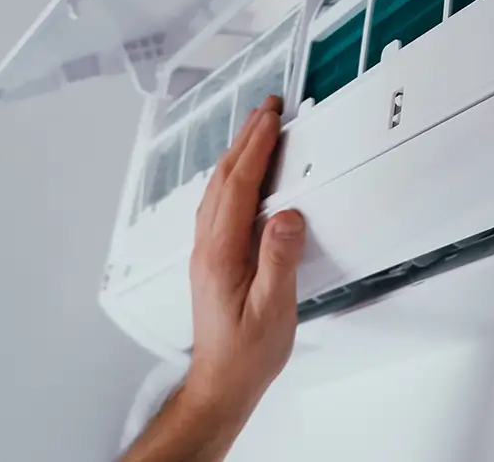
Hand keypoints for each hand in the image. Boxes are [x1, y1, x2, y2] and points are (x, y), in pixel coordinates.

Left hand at [185, 96, 303, 420]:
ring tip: (256, 128)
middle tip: (267, 108)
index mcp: (221, 253)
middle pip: (224, 178)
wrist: (221, 383)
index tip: (271, 118)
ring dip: (237, 153)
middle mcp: (207, 246)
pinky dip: (232, 175)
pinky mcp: (212, 258)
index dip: (256, 147)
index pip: (238, 185)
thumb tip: (288, 216)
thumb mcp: (273, 310)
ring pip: (217, 188)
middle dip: (246, 138)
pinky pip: (218, 202)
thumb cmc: (247, 353)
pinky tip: (241, 173)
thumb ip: (279, 260)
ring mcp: (206, 251)